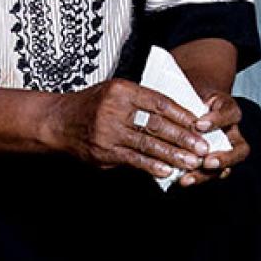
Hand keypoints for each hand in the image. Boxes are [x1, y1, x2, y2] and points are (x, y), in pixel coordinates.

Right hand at [45, 79, 213, 182]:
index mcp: (122, 90)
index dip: (182, 114)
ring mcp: (108, 132)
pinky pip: (133, 160)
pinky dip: (151, 166)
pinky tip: (167, 171)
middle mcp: (114, 109)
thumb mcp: (114, 91)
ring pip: (147, 144)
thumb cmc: (91, 105)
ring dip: (172, 155)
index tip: (201, 124)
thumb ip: (141, 100)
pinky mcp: (103, 152)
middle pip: (156, 124)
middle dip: (183, 137)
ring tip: (192, 162)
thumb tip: (178, 115)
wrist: (57, 122)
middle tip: (203, 147)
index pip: (159, 102)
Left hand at [172, 93, 250, 186]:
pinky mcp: (213, 164)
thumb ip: (191, 100)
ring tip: (188, 178)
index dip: (217, 121)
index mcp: (229, 112)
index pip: (230, 115)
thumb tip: (179, 112)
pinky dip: (195, 178)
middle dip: (224, 158)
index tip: (199, 125)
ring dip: (206, 175)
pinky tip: (180, 179)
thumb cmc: (193, 96)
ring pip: (226, 168)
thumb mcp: (194, 91)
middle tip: (207, 161)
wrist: (193, 102)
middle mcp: (232, 134)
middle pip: (240, 150)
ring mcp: (224, 151)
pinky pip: (210, 175)